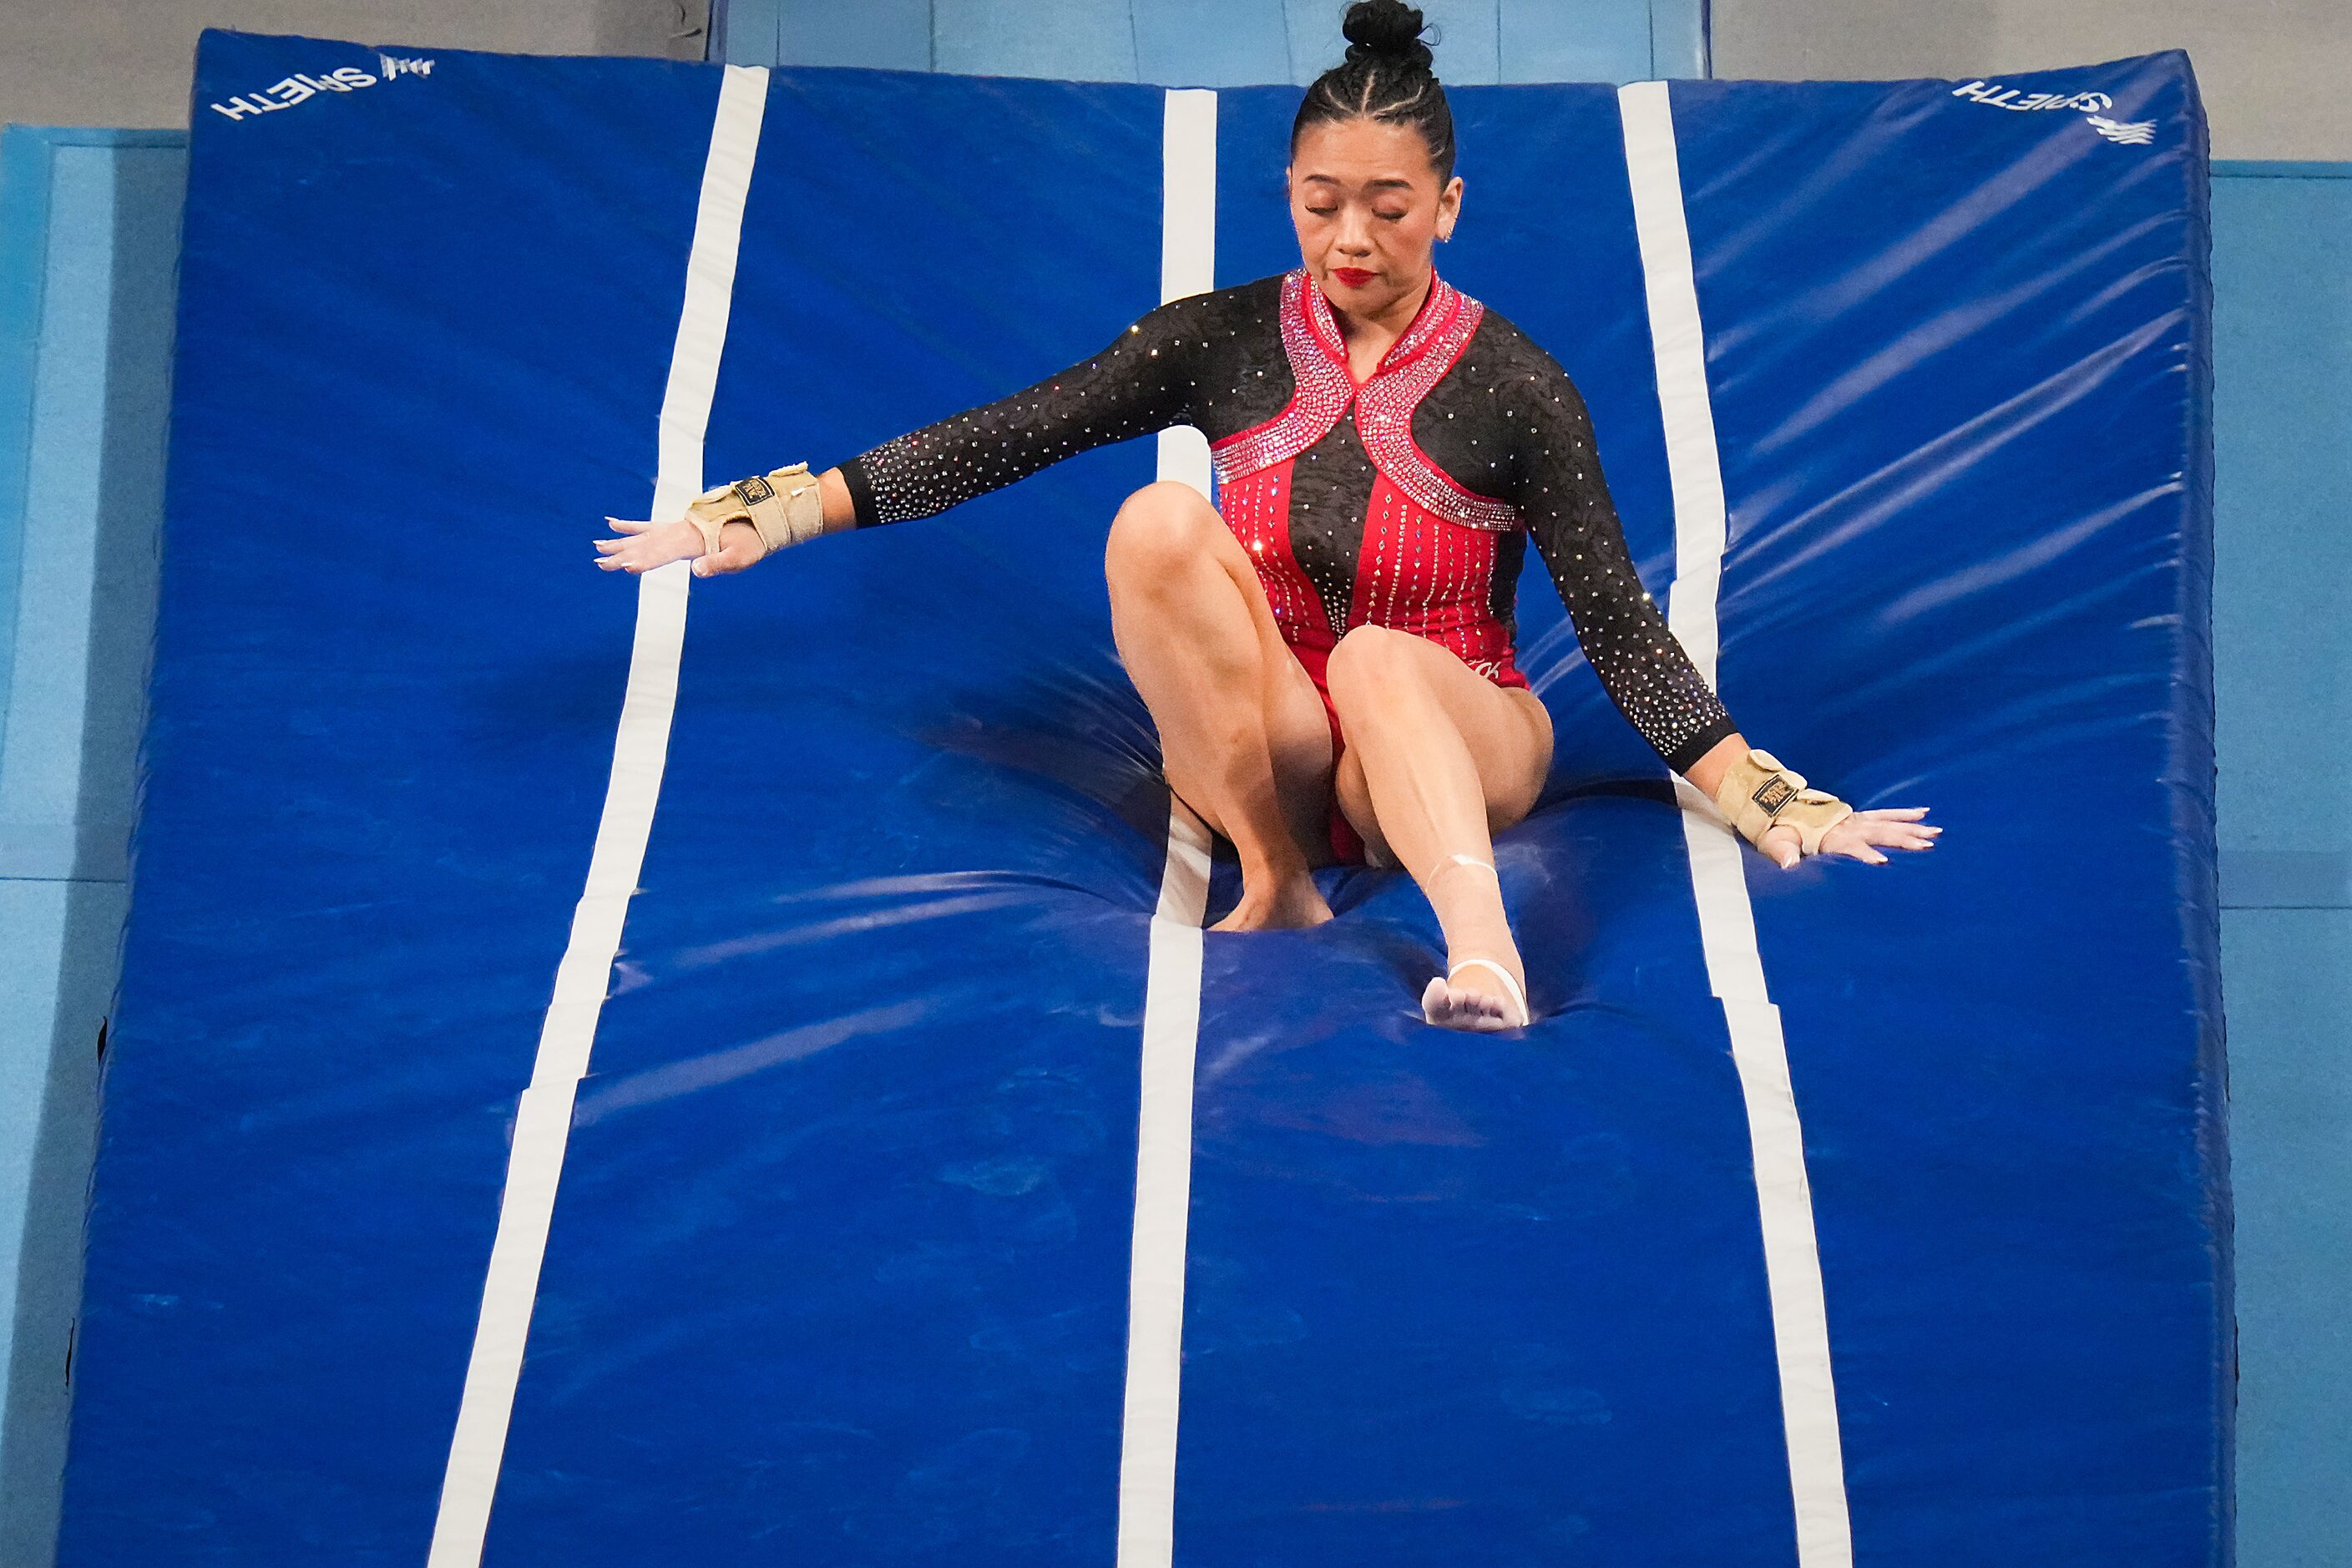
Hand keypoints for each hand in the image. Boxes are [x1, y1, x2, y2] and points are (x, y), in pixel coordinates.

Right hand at [593, 516, 764, 576]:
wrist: (759, 517)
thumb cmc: (752, 541)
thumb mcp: (741, 557)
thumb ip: (718, 564)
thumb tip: (695, 571)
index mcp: (693, 540)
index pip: (664, 553)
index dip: (645, 561)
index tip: (625, 567)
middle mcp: (679, 531)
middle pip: (646, 545)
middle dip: (622, 555)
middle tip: (599, 563)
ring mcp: (676, 527)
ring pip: (642, 535)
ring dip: (620, 543)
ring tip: (596, 548)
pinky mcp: (677, 526)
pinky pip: (649, 525)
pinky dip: (630, 525)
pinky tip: (612, 523)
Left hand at [1759, 806, 1937, 868]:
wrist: (1778, 806)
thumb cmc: (1777, 829)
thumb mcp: (1775, 841)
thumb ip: (1782, 853)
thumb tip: (1787, 865)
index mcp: (1829, 836)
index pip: (1851, 847)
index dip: (1865, 854)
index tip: (1882, 861)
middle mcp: (1846, 826)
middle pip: (1878, 833)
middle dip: (1902, 839)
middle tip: (1926, 845)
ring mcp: (1854, 819)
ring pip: (1888, 823)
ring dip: (1911, 828)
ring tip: (1935, 833)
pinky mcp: (1858, 816)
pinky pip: (1885, 813)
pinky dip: (1904, 813)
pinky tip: (1924, 813)